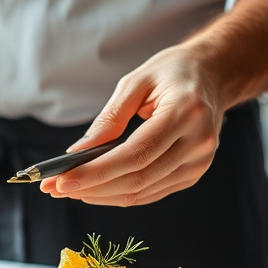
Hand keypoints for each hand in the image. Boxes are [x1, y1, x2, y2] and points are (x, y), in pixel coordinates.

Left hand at [39, 46, 225, 206]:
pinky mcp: (194, 173)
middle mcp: (198, 142)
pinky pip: (152, 192)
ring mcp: (200, 162)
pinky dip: (121, 194)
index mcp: (185, 112)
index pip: (136, 154)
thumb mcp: (136, 81)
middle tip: (54, 188)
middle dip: (91, 187)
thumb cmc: (172, 72)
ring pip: (143, 191)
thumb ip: (109, 118)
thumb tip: (79, 152)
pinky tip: (96, 189)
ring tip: (68, 190)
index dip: (97, 172)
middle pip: (138, 178)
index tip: (63, 181)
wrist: (212, 75)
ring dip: (102, 195)